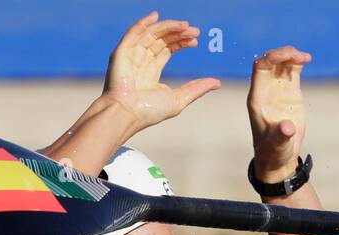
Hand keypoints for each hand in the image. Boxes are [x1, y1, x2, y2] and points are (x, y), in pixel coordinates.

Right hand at [102, 12, 219, 130]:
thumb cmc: (149, 111)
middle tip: (195, 31)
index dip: (181, 42)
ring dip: (167, 27)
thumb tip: (218, 83)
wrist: (128, 114)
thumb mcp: (179, 99)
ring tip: (185, 26)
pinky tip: (156, 16)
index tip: (196, 40)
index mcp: (151, 71)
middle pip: (160, 40)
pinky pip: (133, 33)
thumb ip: (197, 89)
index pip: (167, 49)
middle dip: (177, 33)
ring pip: (150, 34)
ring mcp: (130, 55)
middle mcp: (140, 61)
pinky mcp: (121, 52)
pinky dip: (143, 23)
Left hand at [247, 46, 310, 181]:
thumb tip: (289, 128)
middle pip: (269, 61)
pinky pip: (290, 71)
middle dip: (282, 54)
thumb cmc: (273, 152)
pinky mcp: (289, 92)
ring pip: (280, 63)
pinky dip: (297, 62)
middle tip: (299, 56)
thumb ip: (281, 135)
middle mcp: (265, 90)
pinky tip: (307, 59)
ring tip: (305, 58)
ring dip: (291, 55)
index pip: (260, 69)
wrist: (278, 156)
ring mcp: (277, 90)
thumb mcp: (277, 145)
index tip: (287, 57)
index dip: (272, 58)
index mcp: (257, 98)